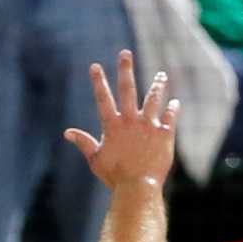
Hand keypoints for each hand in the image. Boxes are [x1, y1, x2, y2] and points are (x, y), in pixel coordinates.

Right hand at [66, 49, 177, 192]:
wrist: (138, 187)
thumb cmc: (115, 177)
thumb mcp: (95, 160)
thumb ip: (84, 143)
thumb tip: (67, 133)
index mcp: (113, 125)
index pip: (103, 98)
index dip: (98, 81)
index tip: (95, 66)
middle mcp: (131, 120)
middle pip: (128, 90)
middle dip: (125, 70)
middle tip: (125, 54)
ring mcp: (149, 125)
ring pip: (154, 99)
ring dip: (157, 85)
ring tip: (162, 74)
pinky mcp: (165, 134)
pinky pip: (170, 117)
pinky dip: (172, 109)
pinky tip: (175, 103)